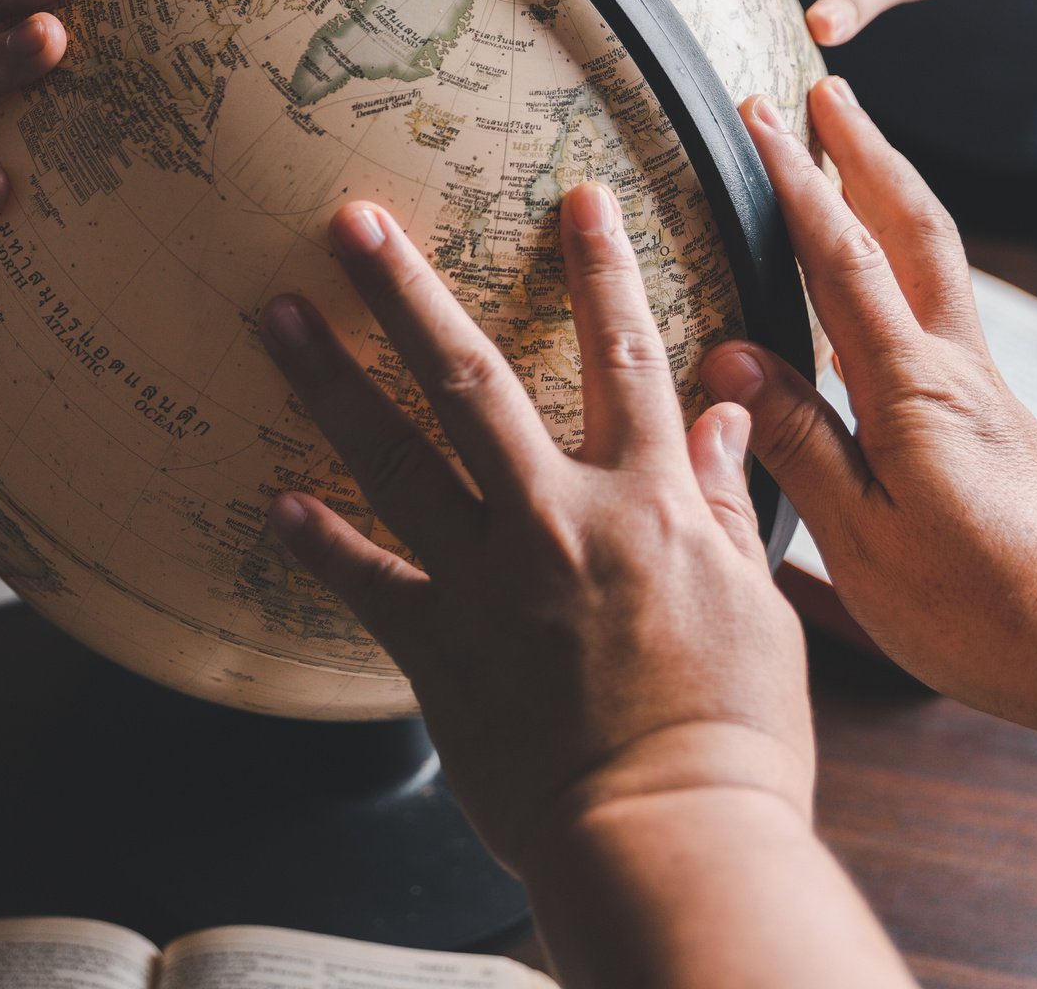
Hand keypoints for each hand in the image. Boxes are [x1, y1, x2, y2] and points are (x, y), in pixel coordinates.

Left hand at [259, 184, 812, 874]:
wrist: (669, 837)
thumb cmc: (732, 733)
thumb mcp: (758, 605)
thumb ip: (727, 502)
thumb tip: (723, 416)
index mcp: (651, 502)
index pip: (630, 358)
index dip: (604, 270)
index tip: (577, 199)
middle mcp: (558, 521)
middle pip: (472, 379)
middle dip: (407, 291)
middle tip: (351, 220)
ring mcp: (488, 581)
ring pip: (396, 458)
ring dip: (331, 382)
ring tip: (279, 316)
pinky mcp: (440, 650)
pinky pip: (367, 582)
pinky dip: (322, 542)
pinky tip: (278, 502)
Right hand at [701, 79, 1036, 723]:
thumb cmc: (974, 606)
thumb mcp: (861, 537)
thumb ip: (795, 440)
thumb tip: (728, 356)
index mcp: (911, 388)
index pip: (842, 258)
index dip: (797, 182)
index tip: (759, 116)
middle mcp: (952, 366)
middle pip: (911, 226)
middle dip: (863, 149)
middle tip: (824, 87)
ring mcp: (977, 384)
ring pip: (932, 256)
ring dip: (888, 188)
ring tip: (848, 145)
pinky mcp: (986, 411)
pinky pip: (934, 302)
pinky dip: (900, 252)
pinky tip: (877, 266)